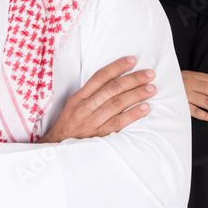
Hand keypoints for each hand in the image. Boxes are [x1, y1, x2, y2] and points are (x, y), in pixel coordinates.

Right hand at [38, 56, 154, 143]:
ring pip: (117, 104)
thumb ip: (90, 93)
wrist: (56, 147)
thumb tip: (113, 81)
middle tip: (149, 74)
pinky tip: (145, 108)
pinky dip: (133, 114)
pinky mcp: (99, 135)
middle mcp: (85, 107)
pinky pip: (118, 123)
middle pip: (112, 89)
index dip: (117, 67)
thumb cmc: (67, 125)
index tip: (132, 61)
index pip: (100, 77)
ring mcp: (92, 121)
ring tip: (151, 88)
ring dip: (136, 94)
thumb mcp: (73, 104)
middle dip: (133, 79)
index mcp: (79, 97)